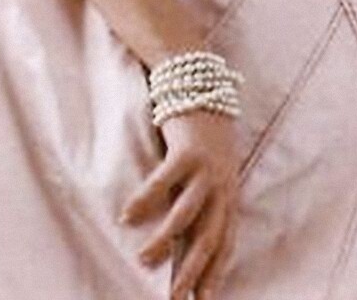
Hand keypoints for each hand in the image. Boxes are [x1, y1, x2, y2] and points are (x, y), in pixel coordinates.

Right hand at [121, 108, 240, 299]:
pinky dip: (145, 201)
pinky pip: (164, 182)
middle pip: (210, 236)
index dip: (216, 271)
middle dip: (194, 271)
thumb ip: (203, 190)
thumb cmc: (200, 123)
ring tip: (145, 260)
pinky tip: (128, 217)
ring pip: (187, 215)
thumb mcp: (210, 161)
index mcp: (229, 188)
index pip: (226, 240)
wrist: (198, 78)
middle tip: (177, 298)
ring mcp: (206, 167)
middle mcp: (222, 182)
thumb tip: (185, 224)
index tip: (204, 299)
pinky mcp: (186, 150)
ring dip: (164, 241)